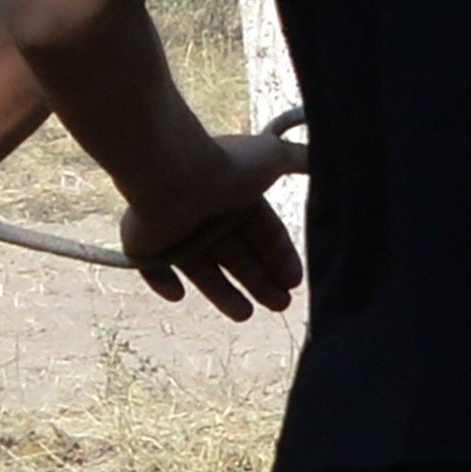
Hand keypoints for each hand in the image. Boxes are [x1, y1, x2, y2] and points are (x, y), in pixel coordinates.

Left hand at [118, 132, 309, 319]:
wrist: (172, 173)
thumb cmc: (226, 168)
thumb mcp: (274, 157)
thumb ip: (300, 158)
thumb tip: (327, 160)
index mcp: (235, 197)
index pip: (263, 233)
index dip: (280, 257)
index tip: (294, 282)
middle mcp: (206, 215)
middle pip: (237, 256)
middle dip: (259, 282)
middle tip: (280, 306)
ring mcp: (173, 232)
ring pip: (201, 270)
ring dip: (222, 293)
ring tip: (245, 315)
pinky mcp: (143, 246)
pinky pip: (153, 270)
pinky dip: (163, 283)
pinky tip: (178, 294)